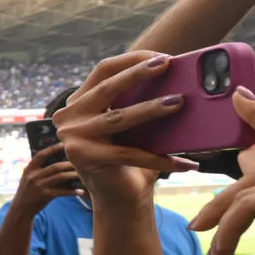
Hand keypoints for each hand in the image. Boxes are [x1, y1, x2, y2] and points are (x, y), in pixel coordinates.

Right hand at [12, 144, 80, 212]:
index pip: (41, 155)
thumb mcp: (28, 178)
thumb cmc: (28, 191)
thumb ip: (38, 170)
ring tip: (83, 174)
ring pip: (61, 177)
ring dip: (73, 175)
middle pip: (55, 166)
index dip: (53, 149)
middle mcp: (33, 176)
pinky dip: (73, 191)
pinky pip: (62, 192)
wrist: (21, 209)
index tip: (64, 144)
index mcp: (29, 169)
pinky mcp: (45, 195)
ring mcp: (39, 186)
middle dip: (69, 164)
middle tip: (80, 162)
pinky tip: (81, 191)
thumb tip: (56, 160)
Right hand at [51, 52, 198, 206]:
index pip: (103, 71)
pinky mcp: (85, 158)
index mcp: (78, 103)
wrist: (120, 198)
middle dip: (138, 74)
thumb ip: (138, 101)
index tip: (162, 56)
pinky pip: (129, 153)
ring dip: (151, 108)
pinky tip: (186, 163)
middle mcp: (69, 117)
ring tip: (179, 102)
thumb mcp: (133, 124)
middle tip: (168, 64)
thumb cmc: (131, 157)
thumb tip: (177, 78)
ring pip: (118, 118)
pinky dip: (161, 159)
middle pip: (107, 88)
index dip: (131, 60)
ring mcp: (72, 138)